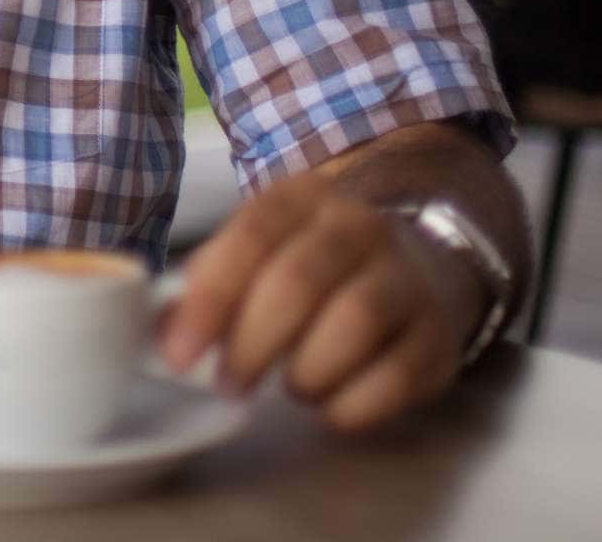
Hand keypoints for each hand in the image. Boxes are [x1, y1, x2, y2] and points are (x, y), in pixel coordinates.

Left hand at [161, 169, 483, 431]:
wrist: (414, 266)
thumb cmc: (310, 264)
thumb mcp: (257, 252)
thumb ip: (210, 284)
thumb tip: (163, 335)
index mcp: (301, 198)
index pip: (250, 237)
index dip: (209, 300)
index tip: (179, 355)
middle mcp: (359, 227)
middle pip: (298, 282)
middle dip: (251, 344)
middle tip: (230, 382)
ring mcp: (407, 278)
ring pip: (353, 323)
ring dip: (305, 371)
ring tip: (288, 386)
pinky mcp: (439, 335)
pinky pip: (395, 376)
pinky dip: (351, 403)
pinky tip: (329, 404)